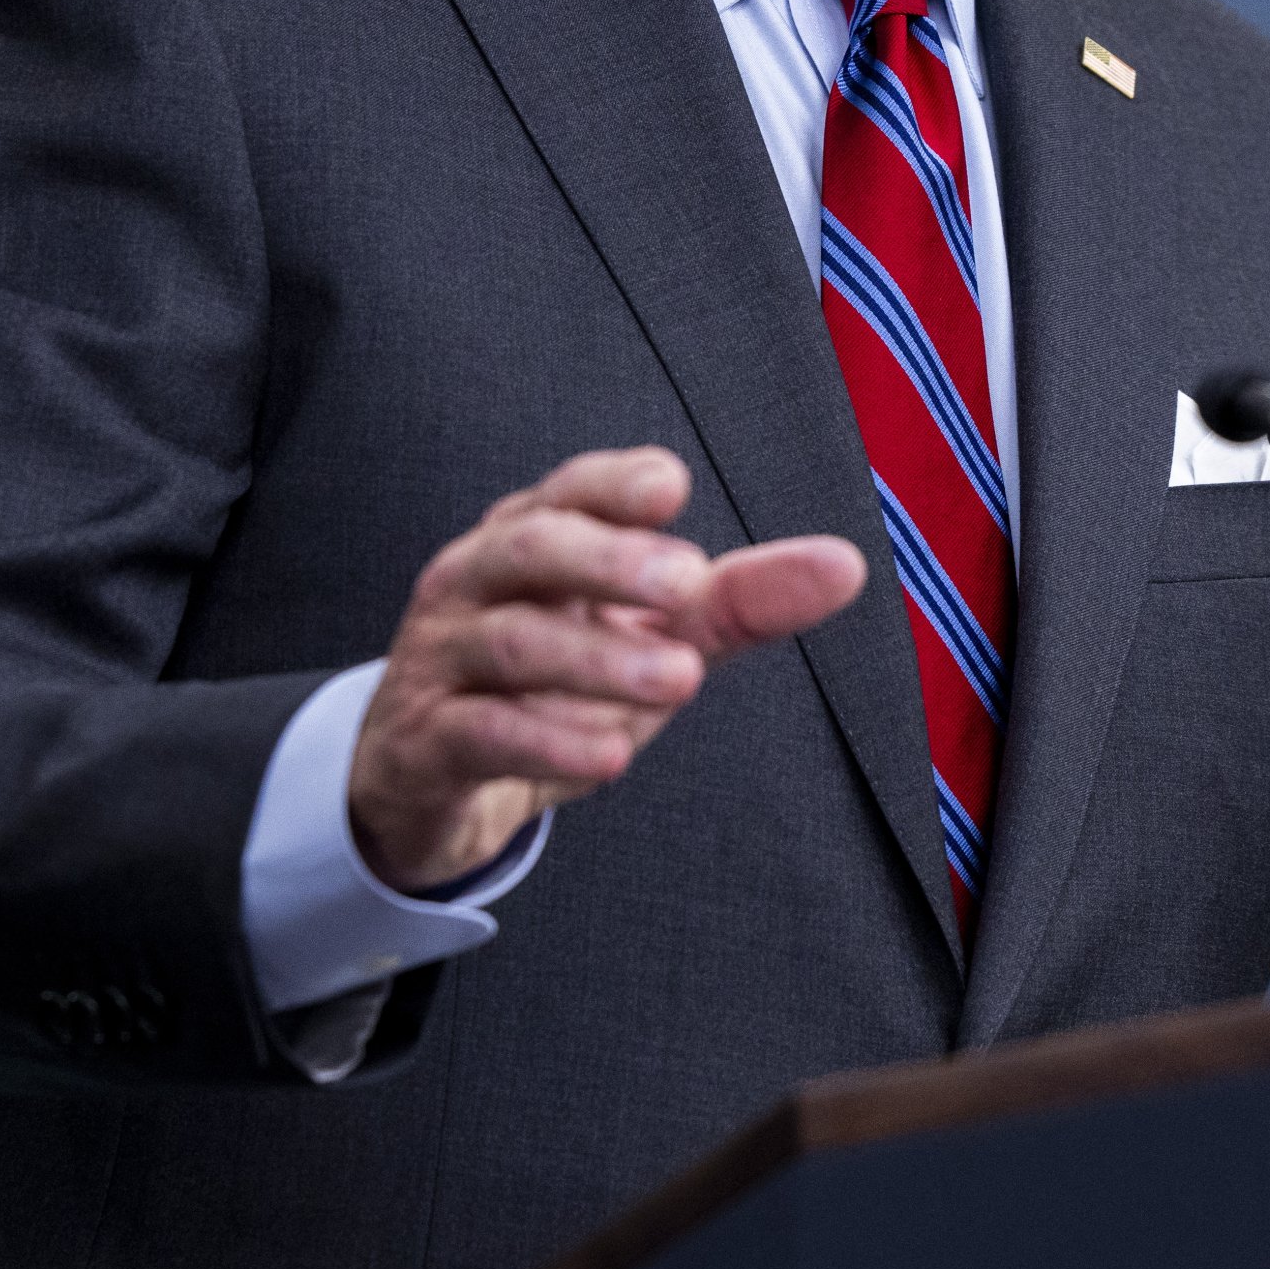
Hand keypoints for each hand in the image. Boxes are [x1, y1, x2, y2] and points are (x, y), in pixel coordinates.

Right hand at [347, 447, 867, 891]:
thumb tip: (845, 565)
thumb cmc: (547, 688)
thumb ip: (735, 603)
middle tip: (686, 582)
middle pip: (527, 547)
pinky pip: (478, 731)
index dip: (614, 485)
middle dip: (606, 559)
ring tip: (679, 680)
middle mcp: (474, 585)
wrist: (432, 783)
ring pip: (508, 641)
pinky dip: (545, 740)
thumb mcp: (646, 642)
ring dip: (596, 658)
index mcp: (528, 543)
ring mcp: (442, 661)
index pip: (565, 492)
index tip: (672, 486)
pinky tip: (610, 754)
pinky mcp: (424, 741)